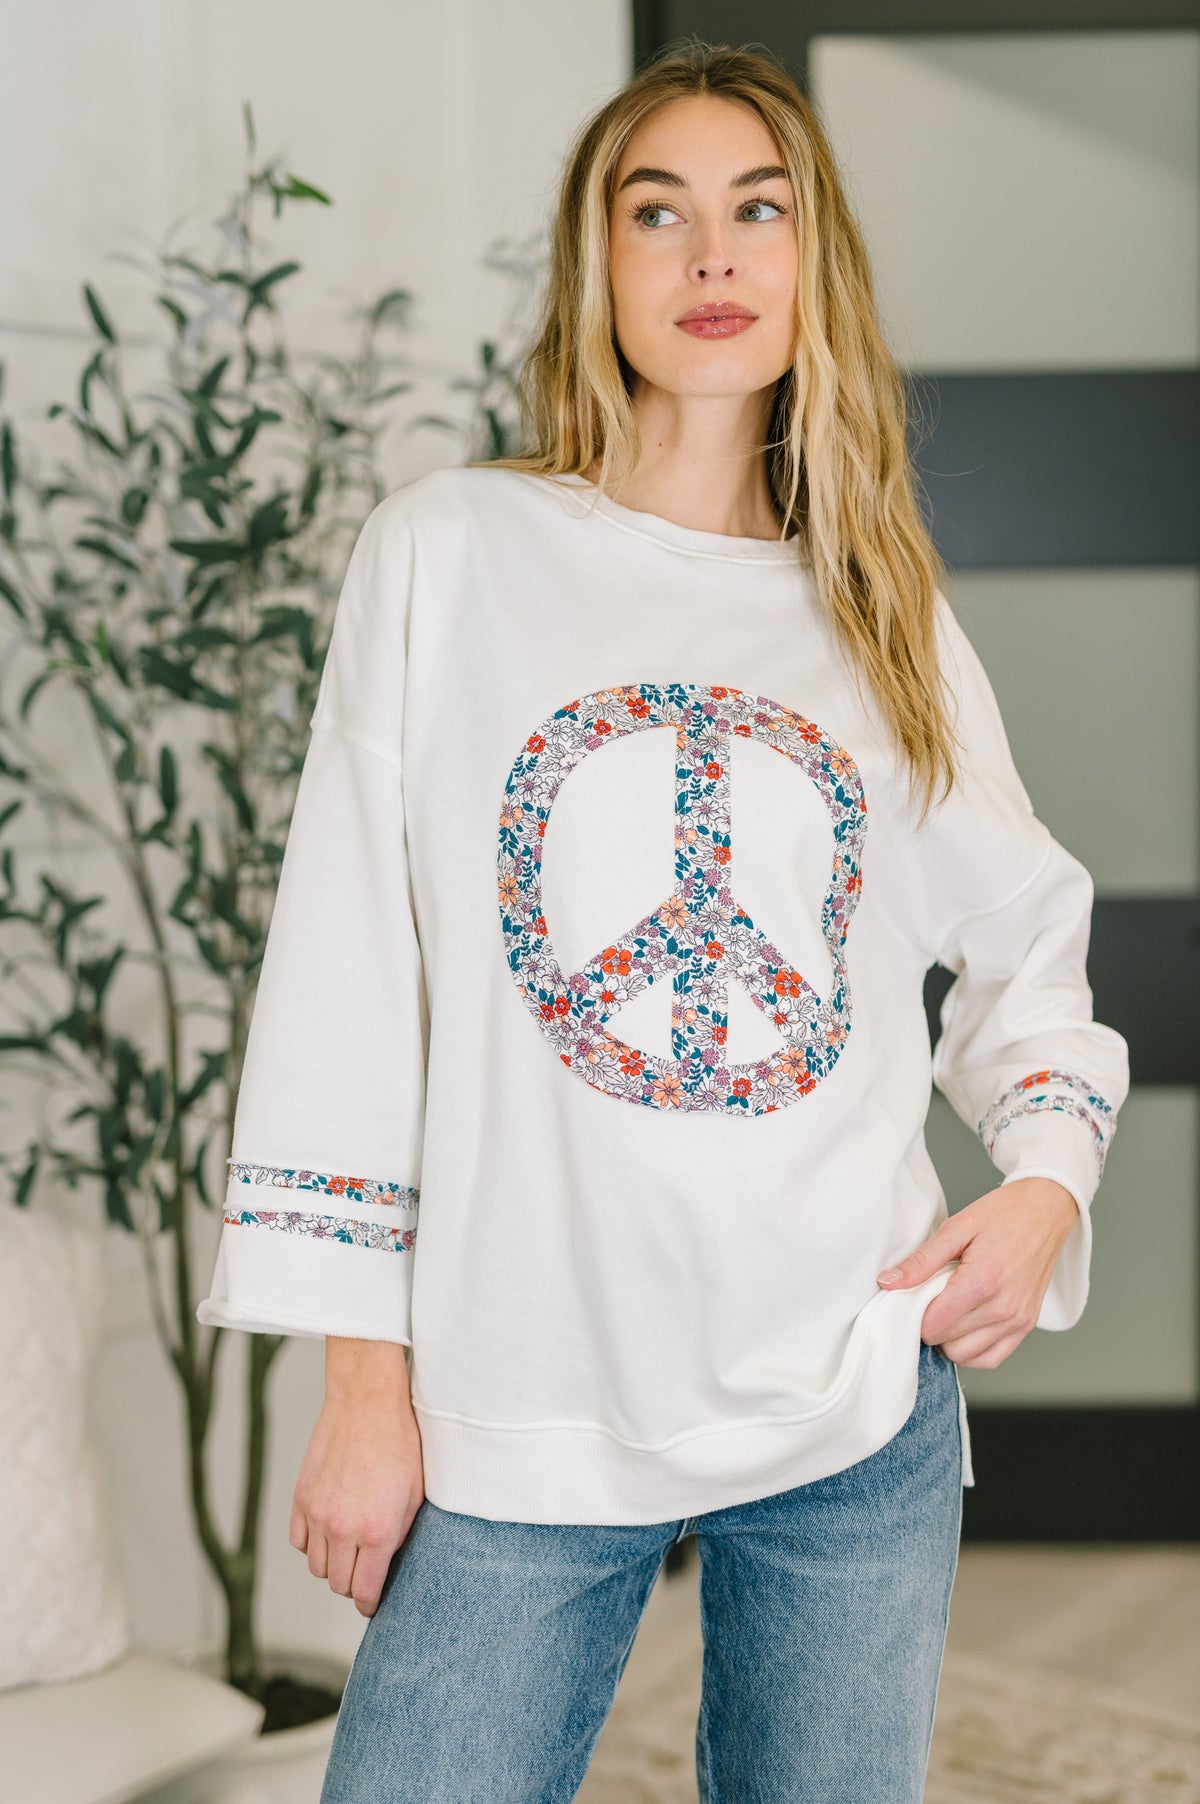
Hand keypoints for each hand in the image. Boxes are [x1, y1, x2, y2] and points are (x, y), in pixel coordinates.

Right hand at [290, 1374, 424, 1617]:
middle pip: (338, 1584)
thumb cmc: (399, 1443)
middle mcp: (343, 1528)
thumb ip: (400, 1536)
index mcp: (377, 1531)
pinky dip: (312, 1543)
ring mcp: (318, 1513)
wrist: (367, 1402)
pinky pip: (299, 1541)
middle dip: (353, 1584)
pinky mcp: (301, 1497)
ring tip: (348, 1550)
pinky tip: (329, 1531)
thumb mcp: (415, 1495)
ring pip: (316, 1566)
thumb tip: (388, 1563)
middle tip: (364, 1573)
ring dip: (332, 1565)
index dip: (369, 1604)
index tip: (372, 1603)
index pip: (364, 1592)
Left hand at [875, 1177, 1080, 1368]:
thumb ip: (921, 1261)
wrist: (1046, 1210)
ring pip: (966, 1356)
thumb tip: (888, 1283)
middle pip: (946, 1341)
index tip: (914, 1296)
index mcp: (982, 1282)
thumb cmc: (1004, 1214)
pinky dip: (973, 1351)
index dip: (914, 1314)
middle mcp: (1002, 1308)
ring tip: (948, 1309)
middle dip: (930, 1323)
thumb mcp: (956, 1228)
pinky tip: (964, 1328)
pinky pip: (992, 1358)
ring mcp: (1017, 1320)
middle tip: (931, 1297)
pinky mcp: (1026, 1325)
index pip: (932, 1325)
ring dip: (949, 1339)